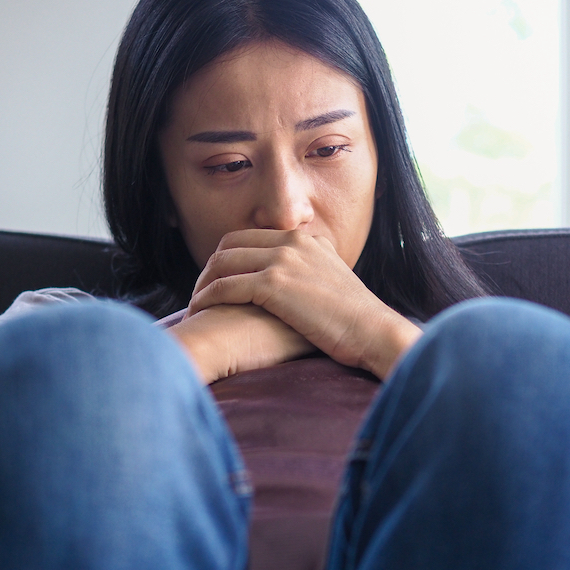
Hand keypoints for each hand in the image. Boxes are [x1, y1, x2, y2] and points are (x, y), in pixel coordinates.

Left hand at [186, 229, 421, 379]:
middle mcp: (291, 242)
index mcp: (304, 239)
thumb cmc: (355, 320)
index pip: (249, 237)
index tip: (218, 281)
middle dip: (210, 268)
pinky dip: (208, 298)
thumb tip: (297, 283)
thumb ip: (311, 273)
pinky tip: (201, 312)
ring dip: (203, 284)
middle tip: (200, 293)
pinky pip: (226, 286)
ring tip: (196, 305)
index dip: (227, 258)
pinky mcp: (275, 284)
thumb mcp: (333, 282)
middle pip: (229, 244)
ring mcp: (283, 260)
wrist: (373, 331)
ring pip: (223, 263)